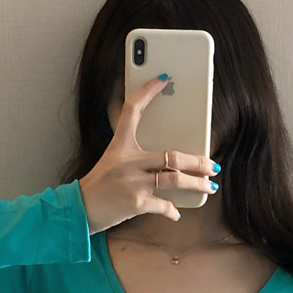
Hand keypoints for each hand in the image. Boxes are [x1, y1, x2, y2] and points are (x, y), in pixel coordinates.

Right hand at [77, 75, 219, 234]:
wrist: (80, 209)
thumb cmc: (99, 186)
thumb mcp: (112, 162)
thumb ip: (135, 157)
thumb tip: (168, 161)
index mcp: (119, 146)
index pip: (132, 111)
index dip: (146, 92)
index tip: (163, 79)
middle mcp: (127, 161)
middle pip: (171, 155)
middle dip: (197, 162)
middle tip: (212, 165)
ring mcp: (132, 182)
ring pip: (174, 179)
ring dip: (197, 184)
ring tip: (209, 187)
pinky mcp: (135, 203)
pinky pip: (163, 205)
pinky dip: (172, 211)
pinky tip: (177, 213)